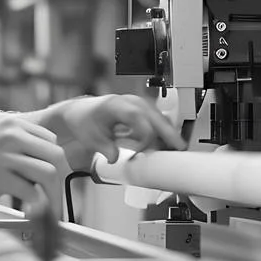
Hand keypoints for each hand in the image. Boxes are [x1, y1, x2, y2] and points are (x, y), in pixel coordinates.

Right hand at [0, 116, 65, 209]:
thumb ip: (23, 150)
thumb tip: (56, 170)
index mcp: (11, 125)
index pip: (52, 142)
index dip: (58, 165)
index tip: (57, 184)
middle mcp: (9, 134)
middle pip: (56, 157)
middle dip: (61, 183)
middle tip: (57, 202)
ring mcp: (2, 154)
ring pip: (48, 174)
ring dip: (52, 197)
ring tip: (48, 211)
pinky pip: (31, 192)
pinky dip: (35, 206)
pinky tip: (29, 212)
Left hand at [40, 94, 185, 170]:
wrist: (81, 113)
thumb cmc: (85, 121)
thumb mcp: (91, 138)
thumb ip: (105, 149)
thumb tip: (117, 158)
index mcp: (116, 105)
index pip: (138, 118)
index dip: (145, 136)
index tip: (144, 152)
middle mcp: (130, 101)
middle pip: (155, 115)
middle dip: (169, 132)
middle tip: (179, 148)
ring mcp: (138, 104)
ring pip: (160, 117)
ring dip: (169, 133)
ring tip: (177, 149)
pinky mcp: (142, 110)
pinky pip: (157, 120)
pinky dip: (164, 132)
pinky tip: (168, 144)